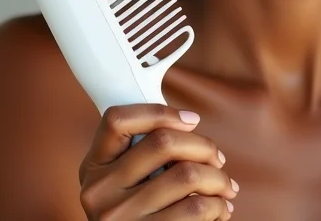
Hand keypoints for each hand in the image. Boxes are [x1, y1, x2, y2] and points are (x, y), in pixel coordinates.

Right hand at [78, 104, 237, 219]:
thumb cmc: (136, 211)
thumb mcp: (121, 180)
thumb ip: (141, 151)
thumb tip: (189, 122)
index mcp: (94, 166)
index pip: (117, 119)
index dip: (159, 111)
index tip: (192, 119)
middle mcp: (100, 191)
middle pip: (163, 142)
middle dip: (204, 146)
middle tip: (218, 159)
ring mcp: (120, 218)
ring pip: (187, 175)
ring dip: (218, 178)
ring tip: (226, 186)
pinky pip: (195, 209)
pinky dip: (217, 205)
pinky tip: (219, 208)